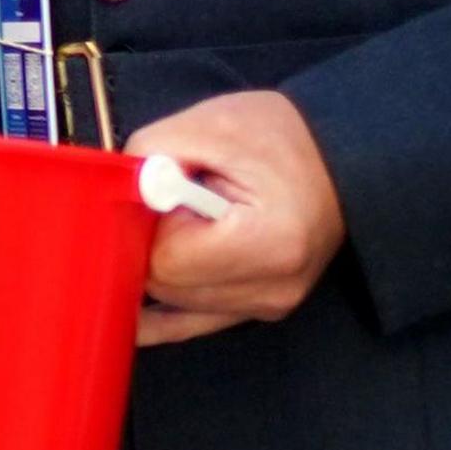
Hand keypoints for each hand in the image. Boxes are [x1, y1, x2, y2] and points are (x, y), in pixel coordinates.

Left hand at [128, 90, 346, 346]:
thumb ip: (151, 156)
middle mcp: (272, 288)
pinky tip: (130, 311)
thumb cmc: (279, 137)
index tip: (154, 194)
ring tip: (192, 221)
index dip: (146, 224)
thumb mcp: (209, 126)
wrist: (339, 159)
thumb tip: (111, 192)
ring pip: (174, 302)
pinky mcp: (260, 310)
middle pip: (167, 286)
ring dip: (164, 263)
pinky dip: (160, 310)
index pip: (167, 260)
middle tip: (169, 204)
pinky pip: (192, 323)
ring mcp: (269, 305)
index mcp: (268, 243)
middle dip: (150, 243)